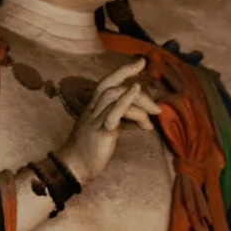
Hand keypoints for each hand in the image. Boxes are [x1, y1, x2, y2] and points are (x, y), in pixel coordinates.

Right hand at [57, 58, 161, 184]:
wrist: (75, 168)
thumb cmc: (90, 151)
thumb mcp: (105, 130)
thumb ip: (120, 120)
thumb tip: (143, 117)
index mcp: (92, 108)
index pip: (106, 83)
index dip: (123, 70)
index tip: (141, 62)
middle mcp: (92, 110)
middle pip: (112, 86)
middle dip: (134, 81)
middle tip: (155, 99)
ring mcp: (95, 119)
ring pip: (114, 96)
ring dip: (139, 99)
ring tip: (155, 112)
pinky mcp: (101, 131)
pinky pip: (114, 112)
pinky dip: (126, 99)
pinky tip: (136, 90)